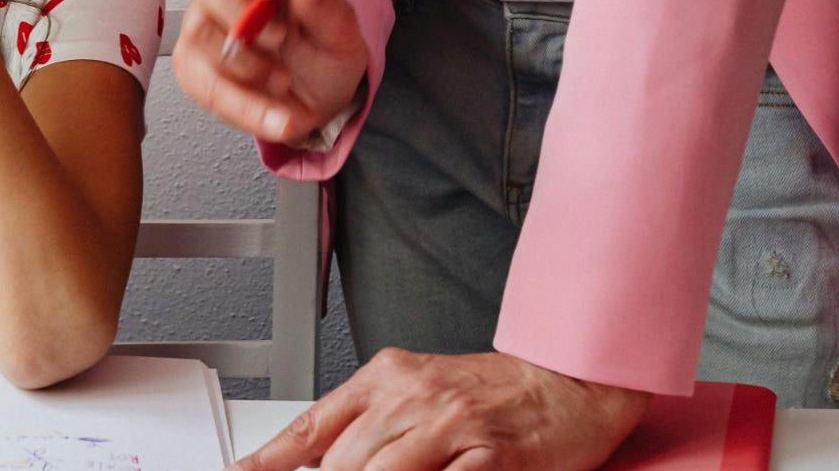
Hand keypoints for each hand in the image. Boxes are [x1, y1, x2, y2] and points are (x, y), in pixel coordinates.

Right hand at [173, 0, 368, 144]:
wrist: (322, 98)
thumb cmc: (326, 49)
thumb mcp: (344, 30)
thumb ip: (326, 6)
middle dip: (240, 9)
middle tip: (280, 37)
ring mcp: (204, 23)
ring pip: (199, 31)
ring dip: (248, 64)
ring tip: (285, 80)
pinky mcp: (195, 66)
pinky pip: (203, 83)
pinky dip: (245, 106)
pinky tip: (279, 117)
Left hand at [235, 350, 650, 470]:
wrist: (568, 378)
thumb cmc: (493, 391)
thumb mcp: (417, 389)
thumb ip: (366, 423)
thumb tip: (316, 459)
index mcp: (387, 376)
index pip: (312, 427)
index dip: (270, 460)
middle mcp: (413, 397)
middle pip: (344, 463)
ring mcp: (452, 427)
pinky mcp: (491, 457)